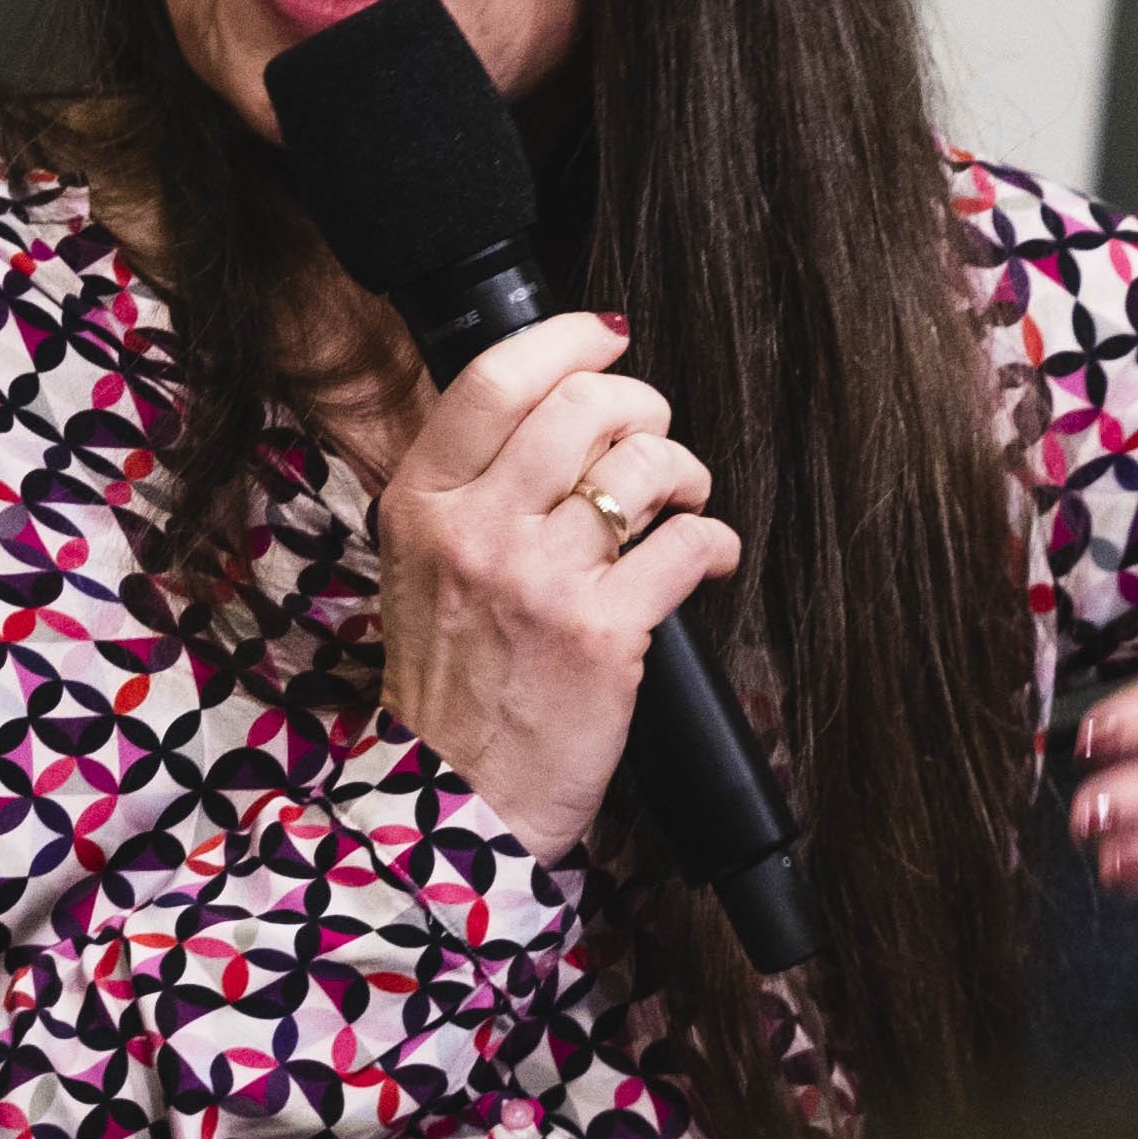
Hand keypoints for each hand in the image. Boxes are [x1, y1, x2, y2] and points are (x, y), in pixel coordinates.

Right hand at [371, 311, 740, 860]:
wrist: (452, 801)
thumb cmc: (452, 685)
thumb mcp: (422, 567)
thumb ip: (475, 489)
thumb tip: (559, 411)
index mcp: (422, 503)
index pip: (496, 380)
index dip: (568, 340)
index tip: (607, 337)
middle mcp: (475, 530)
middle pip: (584, 406)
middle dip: (642, 408)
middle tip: (653, 441)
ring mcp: (538, 579)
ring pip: (644, 466)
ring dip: (684, 472)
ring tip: (681, 502)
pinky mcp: (602, 632)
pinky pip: (689, 544)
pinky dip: (715, 542)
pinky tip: (708, 559)